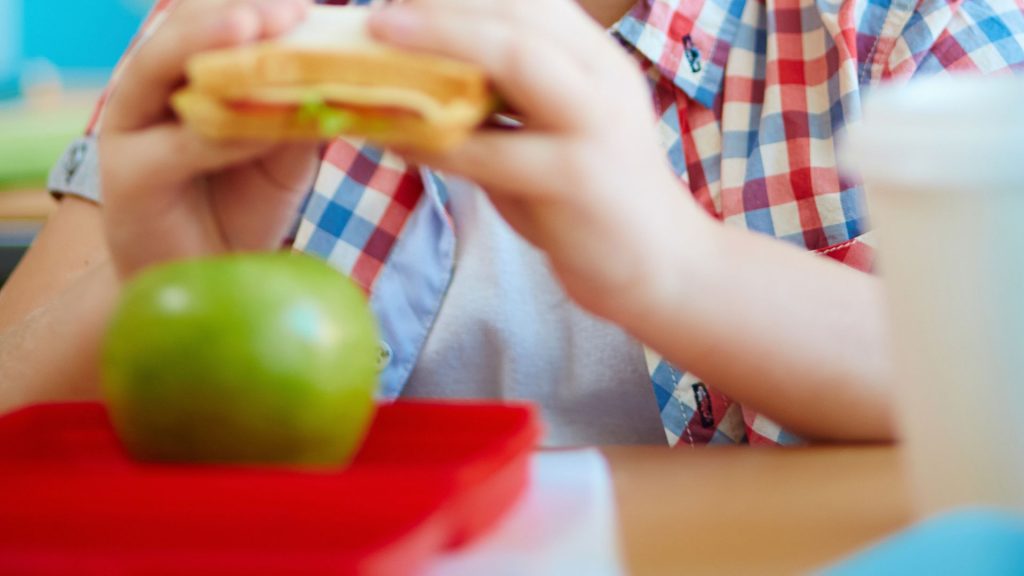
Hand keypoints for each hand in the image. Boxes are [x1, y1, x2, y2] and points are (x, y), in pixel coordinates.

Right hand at [100, 0, 319, 277]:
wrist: (206, 284)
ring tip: (255, 31)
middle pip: (181, 32)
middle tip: (289, 11)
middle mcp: (148, 93)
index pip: (211, 22)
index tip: (307, 6)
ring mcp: (129, 132)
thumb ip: (295, 113)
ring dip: (208, 46)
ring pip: (158, 70)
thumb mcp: (283, 154)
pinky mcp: (126, 179)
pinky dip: (218, 134)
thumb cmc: (242, 210)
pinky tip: (258, 128)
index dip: (255, 7)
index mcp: (183, 76)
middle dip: (236, 14)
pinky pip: (175, 146)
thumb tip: (335, 74)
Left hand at [370, 0, 707, 324]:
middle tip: (379, 14)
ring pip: (516, 61)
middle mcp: (602, 80)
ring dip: (440, 44)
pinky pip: (490, 152)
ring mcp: (593, 127)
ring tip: (379, 42)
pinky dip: (434, 141)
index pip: (531, 3)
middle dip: (445, 6)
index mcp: (597, 61)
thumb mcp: (558, 132)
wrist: (659, 266)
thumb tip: (422, 77)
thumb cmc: (594, 199)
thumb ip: (508, 101)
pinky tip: (393, 139)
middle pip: (520, 17)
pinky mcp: (575, 179)